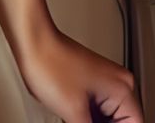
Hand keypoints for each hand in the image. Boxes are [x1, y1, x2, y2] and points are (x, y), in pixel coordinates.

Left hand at [13, 24, 142, 122]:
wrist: (30, 40)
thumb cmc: (49, 62)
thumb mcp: (74, 113)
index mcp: (123, 89)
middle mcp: (118, 83)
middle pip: (121, 122)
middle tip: (82, 122)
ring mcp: (104, 81)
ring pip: (107, 118)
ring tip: (75, 117)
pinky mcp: (90, 82)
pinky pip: (97, 109)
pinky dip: (88, 118)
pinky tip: (73, 117)